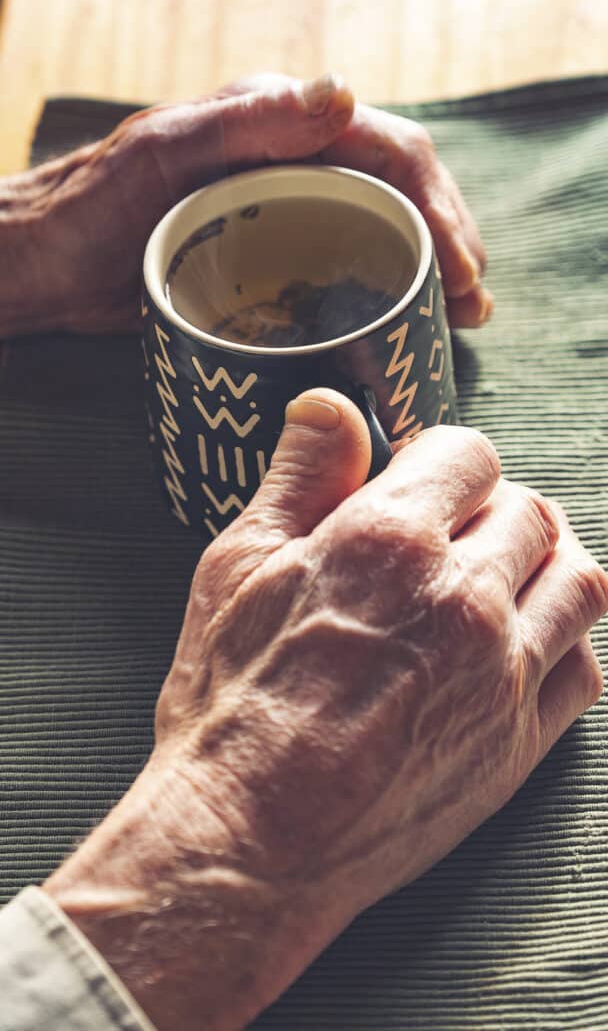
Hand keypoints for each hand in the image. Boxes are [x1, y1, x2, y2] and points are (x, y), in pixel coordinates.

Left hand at [0, 73, 489, 337]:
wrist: (47, 262)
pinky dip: (386, 284)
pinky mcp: (270, 247)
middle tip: (476, 303)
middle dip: (449, 239)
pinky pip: (345, 256)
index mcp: (275, 120)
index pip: (386, 150)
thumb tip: (342, 95)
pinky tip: (407, 316)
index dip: (438, 208)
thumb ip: (245, 124)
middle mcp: (289, 154)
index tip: (463, 272)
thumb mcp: (162, 157)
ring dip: (429, 263)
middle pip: (398, 186)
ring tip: (462, 315)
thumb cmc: (90, 209)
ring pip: (380, 221)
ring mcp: (283, 202)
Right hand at [44, 393, 606, 1030]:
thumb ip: (299, 477)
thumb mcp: (237, 567)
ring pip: (578, 580)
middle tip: (456, 532)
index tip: (424, 482)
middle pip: (530, 511)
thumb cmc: (231, 703)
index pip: (470, 455)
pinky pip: (583, 668)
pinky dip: (564, 641)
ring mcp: (501, 672)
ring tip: (505, 573)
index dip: (444, 460)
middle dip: (494, 507)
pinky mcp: (519, 742)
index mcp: (390, 539)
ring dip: (548, 561)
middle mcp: (462, 596)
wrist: (250, 837)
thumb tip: (331, 408)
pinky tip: (524, 643)